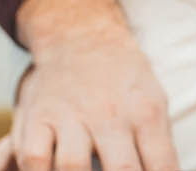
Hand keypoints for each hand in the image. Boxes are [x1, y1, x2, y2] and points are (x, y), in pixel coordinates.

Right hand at [10, 0, 179, 170]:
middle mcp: (110, 114)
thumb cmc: (125, 81)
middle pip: (122, 170)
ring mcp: (71, 115)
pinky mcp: (37, 116)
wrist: (82, 37)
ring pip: (73, 167)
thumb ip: (160, 146)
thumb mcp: (155, 102)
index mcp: (146, 113)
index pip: (161, 165)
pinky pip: (34, 157)